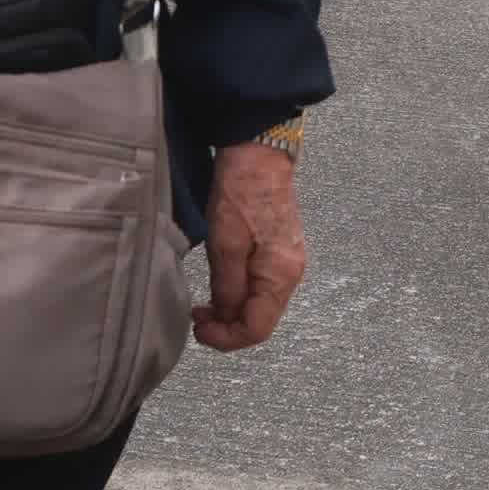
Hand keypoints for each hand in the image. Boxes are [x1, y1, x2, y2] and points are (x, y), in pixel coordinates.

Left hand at [194, 143, 306, 351]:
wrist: (259, 151)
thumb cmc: (242, 193)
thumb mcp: (225, 244)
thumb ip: (227, 288)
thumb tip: (226, 318)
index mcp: (281, 275)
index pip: (257, 329)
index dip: (226, 338)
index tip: (199, 329)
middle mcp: (291, 273)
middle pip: (261, 320)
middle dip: (228, 326)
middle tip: (197, 316)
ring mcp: (287, 261)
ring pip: (259, 304)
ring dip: (232, 310)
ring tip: (204, 303)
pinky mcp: (279, 250)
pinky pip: (260, 286)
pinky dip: (239, 293)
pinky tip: (221, 285)